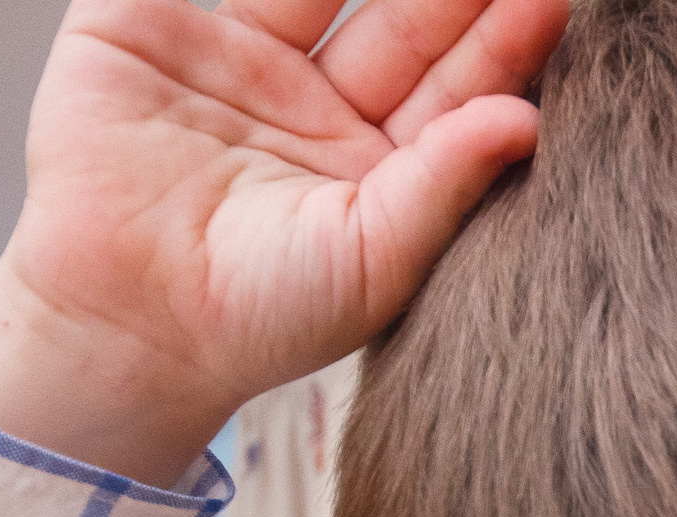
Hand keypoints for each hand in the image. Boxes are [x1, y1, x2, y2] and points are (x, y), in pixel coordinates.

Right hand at [0, 0, 567, 484]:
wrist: (120, 325)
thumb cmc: (257, 318)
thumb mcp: (370, 258)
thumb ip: (445, 184)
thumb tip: (524, 121)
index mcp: (380, 163)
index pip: (459, 83)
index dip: (508, 40)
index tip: (555, 2)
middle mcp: (318, 102)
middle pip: (403, 19)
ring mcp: (238, 58)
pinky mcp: (148, 25)